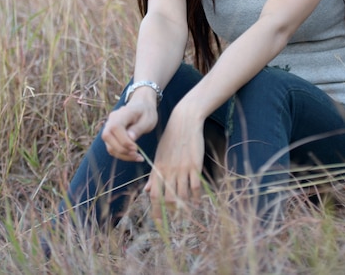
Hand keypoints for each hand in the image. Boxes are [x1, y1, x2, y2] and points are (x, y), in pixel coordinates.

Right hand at [101, 90, 157, 161]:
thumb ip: (138, 128)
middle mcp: (112, 119)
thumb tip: (130, 139)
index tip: (136, 148)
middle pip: (107, 136)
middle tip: (137, 154)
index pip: (115, 127)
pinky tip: (133, 156)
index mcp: (122, 113)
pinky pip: (112, 148)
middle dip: (121, 150)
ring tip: (137, 157)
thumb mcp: (148, 119)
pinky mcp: (111, 136)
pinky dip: (122, 155)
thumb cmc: (146, 112)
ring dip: (122, 155)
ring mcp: (109, 127)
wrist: (142, 106)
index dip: (123, 140)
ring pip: (109, 145)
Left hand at [144, 104, 204, 221]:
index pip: (154, 195)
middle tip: (175, 219)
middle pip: (168, 198)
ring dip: (184, 206)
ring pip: (182, 194)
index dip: (156, 210)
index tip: (158, 222)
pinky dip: (196, 196)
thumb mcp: (159, 156)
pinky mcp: (195, 165)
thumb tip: (147, 191)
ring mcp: (182, 168)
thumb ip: (154, 175)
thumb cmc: (170, 139)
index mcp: (158, 169)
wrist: (184, 122)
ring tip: (186, 212)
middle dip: (171, 211)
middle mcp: (169, 171)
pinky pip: (195, 186)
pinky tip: (197, 201)